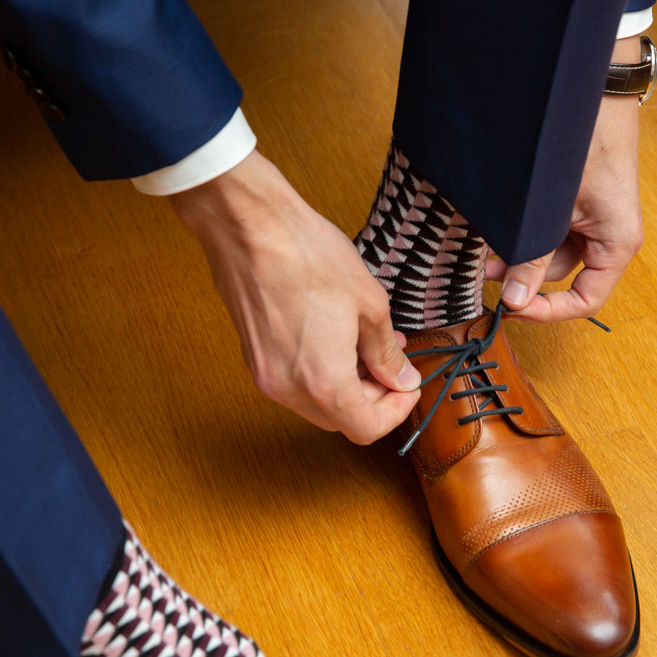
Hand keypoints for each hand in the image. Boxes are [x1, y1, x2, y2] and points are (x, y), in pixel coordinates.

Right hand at [169, 151, 420, 443]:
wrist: (249, 227)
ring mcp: (265, 375)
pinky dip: (320, 372)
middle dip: (372, 398)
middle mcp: (288, 389)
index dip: (395, 411)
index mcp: (323, 382)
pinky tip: (336, 337)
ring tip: (366, 344)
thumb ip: (386, 352)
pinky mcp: (253, 358)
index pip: (367, 429)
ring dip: (347, 385)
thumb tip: (400, 377)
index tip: (407, 385)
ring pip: (316, 403)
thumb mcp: (369, 303)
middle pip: (340, 420)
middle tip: (391, 363)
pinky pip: (294, 382)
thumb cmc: (308, 256)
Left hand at [486, 36, 644, 322]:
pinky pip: (547, 227)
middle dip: (520, 273)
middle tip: (482, 266)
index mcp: (617, 244)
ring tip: (484, 238)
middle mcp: (607, 236)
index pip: (585, 301)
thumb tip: (515, 300)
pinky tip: (498, 219)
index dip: (547, 311)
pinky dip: (523, 229)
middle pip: (560, 276)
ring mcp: (590, 218)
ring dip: (517, 250)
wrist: (592, 86)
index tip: (511, 306)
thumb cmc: (585, 141)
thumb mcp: (551, 209)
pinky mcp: (575, 201)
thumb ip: (533, 256)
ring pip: (548, 251)